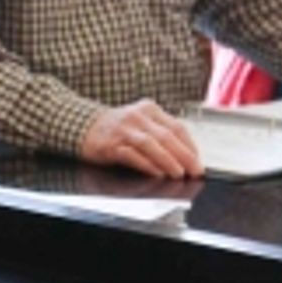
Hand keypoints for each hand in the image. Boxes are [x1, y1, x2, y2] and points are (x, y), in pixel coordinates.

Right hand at [80, 100, 203, 177]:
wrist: (83, 126)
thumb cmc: (116, 128)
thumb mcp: (140, 122)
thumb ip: (160, 132)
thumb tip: (185, 155)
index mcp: (149, 109)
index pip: (176, 127)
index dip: (190, 146)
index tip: (198, 161)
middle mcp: (137, 117)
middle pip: (166, 136)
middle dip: (184, 156)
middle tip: (195, 171)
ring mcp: (124, 130)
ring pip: (151, 145)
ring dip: (168, 161)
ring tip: (179, 173)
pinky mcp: (111, 145)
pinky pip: (133, 155)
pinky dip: (147, 165)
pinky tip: (156, 173)